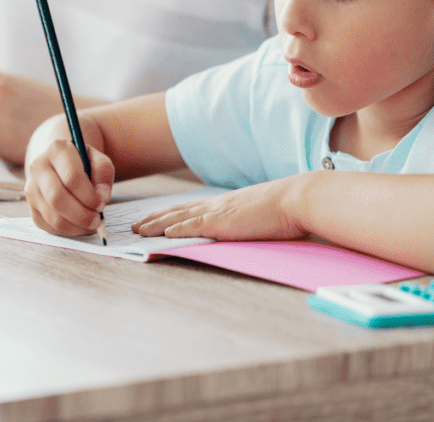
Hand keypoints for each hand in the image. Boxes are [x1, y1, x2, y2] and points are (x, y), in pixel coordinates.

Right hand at [24, 139, 114, 236]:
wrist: (56, 162)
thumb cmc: (81, 162)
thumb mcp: (96, 158)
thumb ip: (103, 172)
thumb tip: (102, 197)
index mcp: (56, 150)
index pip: (71, 178)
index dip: (89, 196)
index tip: (102, 203)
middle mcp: (38, 167)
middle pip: (57, 199)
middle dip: (81, 215)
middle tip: (96, 220)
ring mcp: (31, 187)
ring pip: (52, 216)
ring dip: (75, 226)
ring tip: (90, 224)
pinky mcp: (31, 206)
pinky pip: (48, 226)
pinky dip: (67, 231)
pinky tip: (79, 225)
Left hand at [131, 177, 306, 240]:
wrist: (299, 198)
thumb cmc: (287, 208)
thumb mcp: (259, 214)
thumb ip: (246, 220)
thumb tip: (242, 228)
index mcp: (225, 204)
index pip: (189, 209)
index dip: (169, 215)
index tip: (152, 219)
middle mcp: (217, 205)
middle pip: (177, 212)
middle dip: (153, 219)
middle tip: (134, 225)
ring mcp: (219, 213)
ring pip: (179, 219)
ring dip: (156, 225)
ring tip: (138, 230)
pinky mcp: (225, 222)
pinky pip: (194, 226)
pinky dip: (176, 230)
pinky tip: (163, 235)